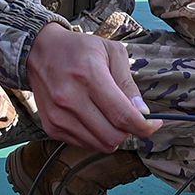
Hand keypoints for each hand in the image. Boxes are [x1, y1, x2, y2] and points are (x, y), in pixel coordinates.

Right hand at [25, 24, 160, 152]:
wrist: (39, 51)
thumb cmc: (79, 49)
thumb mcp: (111, 52)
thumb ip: (128, 83)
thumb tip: (142, 112)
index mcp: (89, 75)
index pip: (122, 115)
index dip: (144, 126)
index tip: (154, 123)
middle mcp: (70, 98)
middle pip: (112, 136)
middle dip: (129, 132)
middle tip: (131, 118)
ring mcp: (58, 115)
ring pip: (100, 145)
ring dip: (113, 136)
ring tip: (112, 117)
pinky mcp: (51, 126)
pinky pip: (84, 144)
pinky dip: (96, 137)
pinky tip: (95, 119)